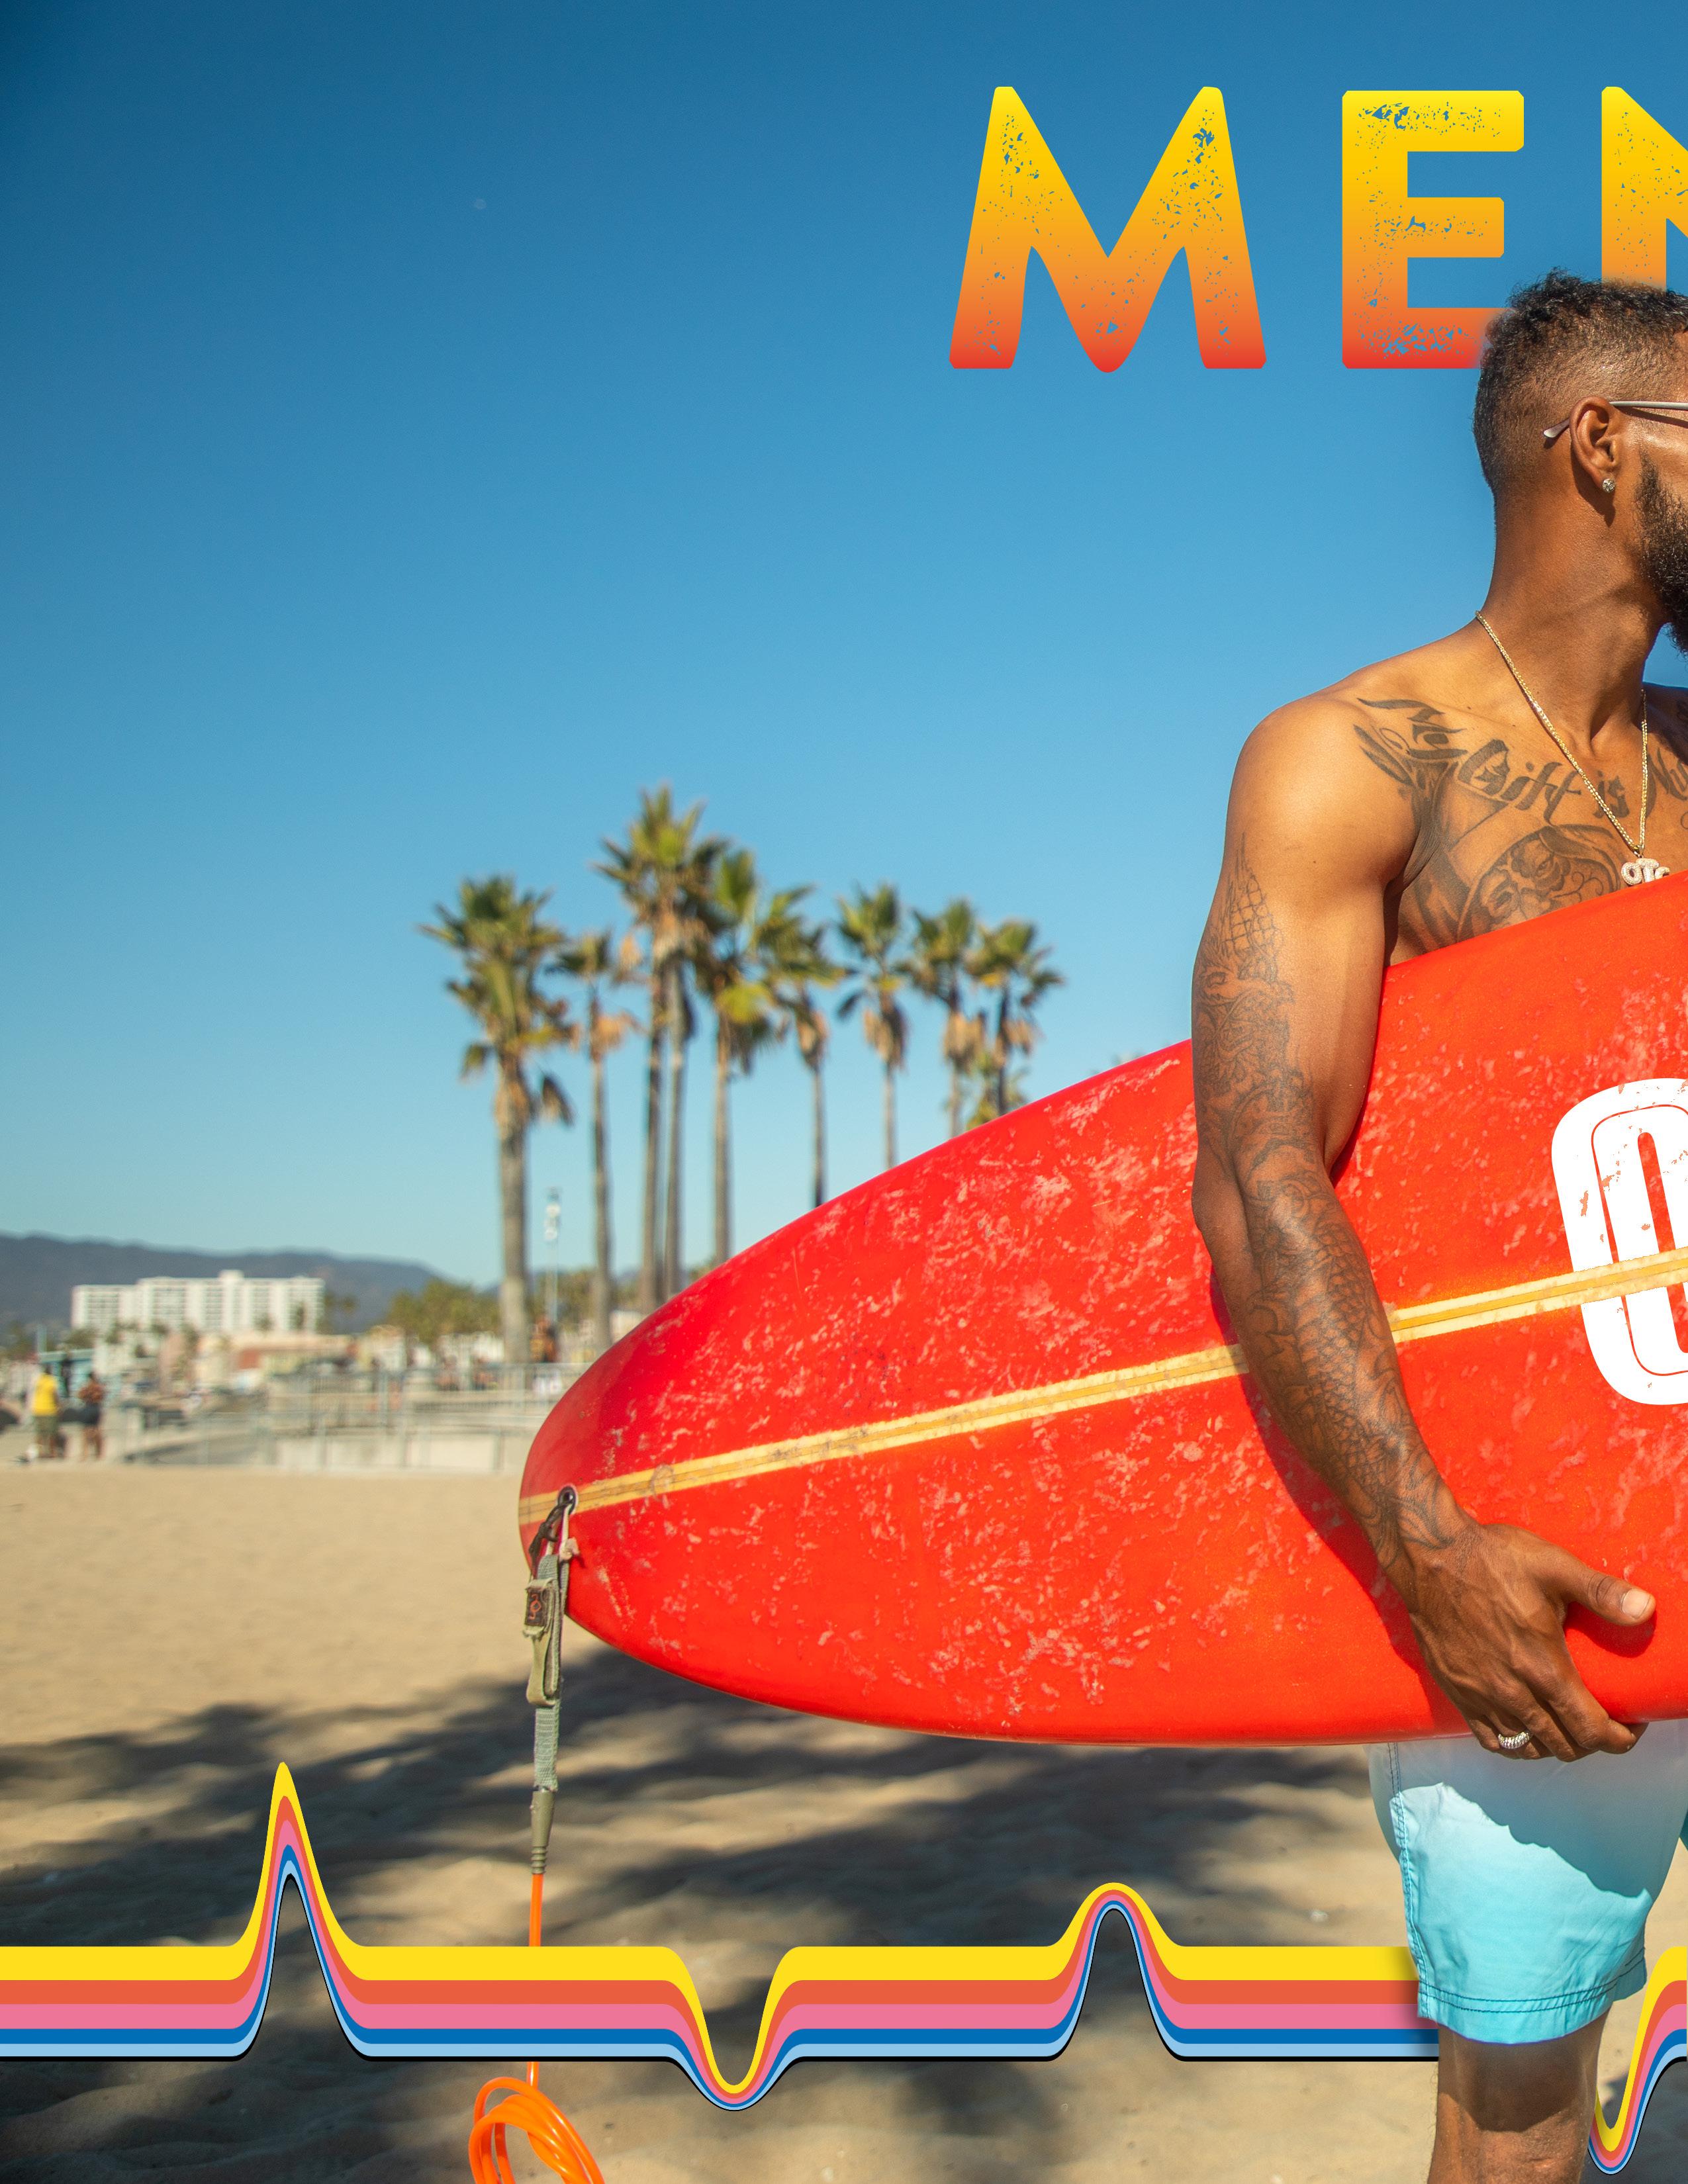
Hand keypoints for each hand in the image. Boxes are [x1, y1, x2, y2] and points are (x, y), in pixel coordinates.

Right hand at [1391, 1517, 1654, 1759]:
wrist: (1430, 1557)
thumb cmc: (1492, 1559)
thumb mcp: (1553, 1567)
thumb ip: (1602, 1592)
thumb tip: (1647, 1609)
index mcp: (1542, 1667)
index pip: (1591, 1731)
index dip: (1620, 1738)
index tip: (1632, 1725)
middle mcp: (1513, 1692)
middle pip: (1565, 1746)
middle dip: (1594, 1741)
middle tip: (1605, 1720)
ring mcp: (1481, 1697)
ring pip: (1530, 1748)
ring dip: (1557, 1744)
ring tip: (1569, 1724)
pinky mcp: (1457, 1693)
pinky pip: (1492, 1741)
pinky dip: (1517, 1744)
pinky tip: (1526, 1729)